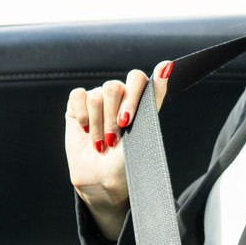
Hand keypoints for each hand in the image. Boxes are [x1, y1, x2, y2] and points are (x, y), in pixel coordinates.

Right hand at [66, 60, 171, 240]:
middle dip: (112, 117)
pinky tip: (86, 130)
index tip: (127, 121)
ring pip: (95, 96)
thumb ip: (154, 97)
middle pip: (113, 87)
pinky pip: (78, 96)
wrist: (102, 179)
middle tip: (113, 139)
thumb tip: (168, 65)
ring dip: (97, 124)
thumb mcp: (145, 128)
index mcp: (138, 99)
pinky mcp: (77, 105)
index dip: (131, 97)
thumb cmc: (128, 159)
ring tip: (101, 143)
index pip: (137, 79)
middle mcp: (118, 96)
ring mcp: (97, 99)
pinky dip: (82, 116)